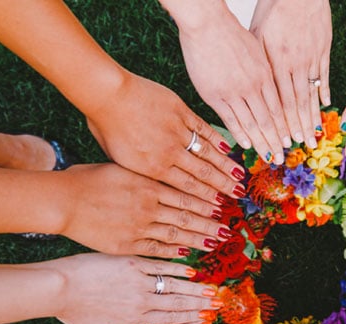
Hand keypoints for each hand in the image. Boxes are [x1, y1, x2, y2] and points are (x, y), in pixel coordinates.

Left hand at [53, 253, 222, 323]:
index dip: (190, 321)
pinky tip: (192, 270)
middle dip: (200, 306)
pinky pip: (161, 266)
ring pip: (174, 286)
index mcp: (134, 318)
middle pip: (178, 304)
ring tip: (212, 291)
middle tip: (219, 306)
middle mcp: (141, 300)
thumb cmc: (73, 312)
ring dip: (195, 289)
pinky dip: (178, 269)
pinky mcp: (132, 263)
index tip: (206, 321)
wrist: (60, 287)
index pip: (169, 321)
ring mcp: (139, 280)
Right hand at [58, 164, 232, 256]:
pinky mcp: (128, 244)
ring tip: (215, 242)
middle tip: (228, 229)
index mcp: (149, 184)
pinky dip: (174, 251)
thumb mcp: (123, 168)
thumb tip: (169, 172)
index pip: (187, 195)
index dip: (207, 203)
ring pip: (177, 234)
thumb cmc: (90, 179)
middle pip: (188, 216)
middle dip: (210, 223)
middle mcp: (149, 206)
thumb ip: (148, 174)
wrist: (63, 200)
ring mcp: (139, 227)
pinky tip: (187, 253)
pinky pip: (157, 249)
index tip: (222, 207)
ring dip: (198, 239)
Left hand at [86, 71, 245, 198]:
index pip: (185, 188)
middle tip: (238, 195)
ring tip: (240, 177)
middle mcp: (168, 153)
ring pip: (206, 153)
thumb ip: (140, 171)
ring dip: (224, 166)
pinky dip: (216, 139)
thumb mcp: (118, 158)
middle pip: (201, 174)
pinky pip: (203, 128)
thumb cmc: (105, 126)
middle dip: (222, 186)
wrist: (106, 94)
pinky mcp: (180, 112)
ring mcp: (176, 131)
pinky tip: (227, 148)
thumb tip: (154, 180)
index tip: (219, 206)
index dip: (205, 198)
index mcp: (152, 168)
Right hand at [169, 2, 288, 163]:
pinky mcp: (215, 95)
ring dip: (261, 143)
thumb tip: (270, 88)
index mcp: (265, 75)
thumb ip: (263, 73)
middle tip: (281, 158)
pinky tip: (246, 146)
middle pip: (269, 120)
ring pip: (252, 123)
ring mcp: (234, 92)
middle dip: (275, 142)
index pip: (279, 108)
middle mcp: (253, 86)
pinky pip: (231, 119)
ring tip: (268, 157)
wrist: (207, 24)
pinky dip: (240, 133)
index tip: (290, 141)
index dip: (285, 127)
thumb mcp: (256, 52)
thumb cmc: (230, 35)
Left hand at [250, 0, 331, 148]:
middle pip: (296, 104)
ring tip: (314, 136)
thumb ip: (258, 65)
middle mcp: (295, 64)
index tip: (283, 142)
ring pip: (311, 93)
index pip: (278, 102)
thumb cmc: (272, 9)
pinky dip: (324, 92)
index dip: (281, 124)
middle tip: (301, 149)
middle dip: (298, 129)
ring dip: (311, 117)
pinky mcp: (323, 49)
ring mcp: (312, 58)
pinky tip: (325, 106)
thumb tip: (254, 90)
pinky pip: (324, 75)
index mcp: (276, 63)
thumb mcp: (257, 37)